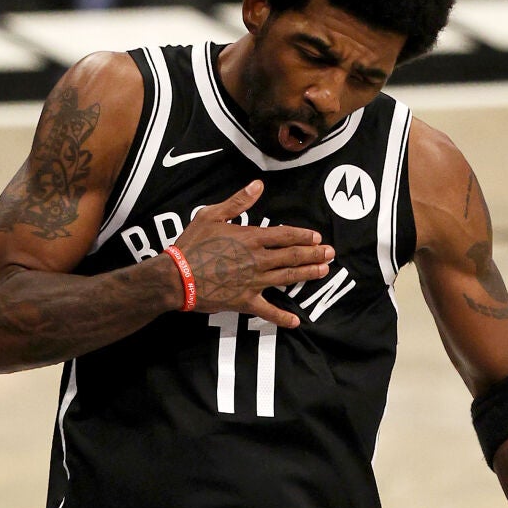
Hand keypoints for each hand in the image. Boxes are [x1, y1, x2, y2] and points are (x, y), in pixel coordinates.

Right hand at [174, 180, 333, 327]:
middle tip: (330, 254)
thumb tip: (258, 185)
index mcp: (251, 238)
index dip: (303, 236)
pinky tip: (296, 321)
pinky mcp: (245, 301)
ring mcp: (254, 282)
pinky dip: (282, 317)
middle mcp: (257, 259)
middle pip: (292, 256)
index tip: (317, 237)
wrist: (177, 277)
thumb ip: (238, 201)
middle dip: (314, 254)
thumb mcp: (212, 215)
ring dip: (308, 275)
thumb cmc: (192, 244)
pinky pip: (268, 311)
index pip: (285, 235)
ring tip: (323, 271)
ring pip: (287, 278)